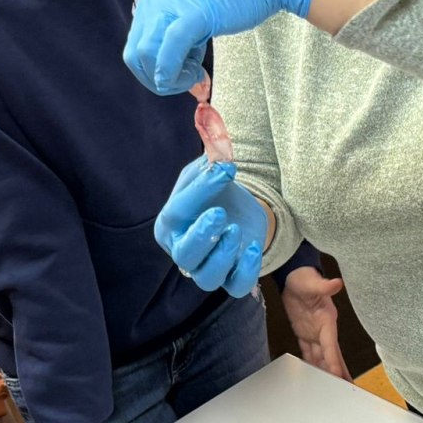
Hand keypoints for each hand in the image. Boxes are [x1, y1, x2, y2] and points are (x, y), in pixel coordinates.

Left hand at [125, 0, 314, 93]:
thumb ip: (184, 25)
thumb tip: (176, 64)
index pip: (138, 38)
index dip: (157, 65)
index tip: (185, 72)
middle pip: (134, 52)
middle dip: (158, 78)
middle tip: (188, 80)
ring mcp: (171, 1)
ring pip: (144, 55)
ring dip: (168, 79)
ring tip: (196, 76)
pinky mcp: (194, 13)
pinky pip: (168, 52)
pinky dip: (174, 74)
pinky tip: (196, 78)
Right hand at [154, 158, 267, 297]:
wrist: (235, 211)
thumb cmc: (212, 192)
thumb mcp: (208, 168)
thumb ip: (210, 156)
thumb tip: (214, 134)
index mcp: (169, 225)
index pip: (177, 213)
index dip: (200, 191)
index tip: (225, 170)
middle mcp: (183, 251)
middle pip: (185, 255)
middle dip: (202, 236)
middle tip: (219, 214)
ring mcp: (206, 269)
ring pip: (208, 279)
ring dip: (222, 256)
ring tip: (236, 230)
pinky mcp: (232, 277)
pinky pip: (237, 287)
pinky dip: (246, 272)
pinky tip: (253, 247)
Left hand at [282, 268, 349, 380]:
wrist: (293, 275)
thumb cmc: (304, 277)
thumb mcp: (312, 282)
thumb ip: (324, 285)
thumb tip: (337, 282)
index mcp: (327, 321)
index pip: (331, 345)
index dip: (333, 360)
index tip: (337, 374)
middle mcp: (323, 329)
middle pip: (332, 355)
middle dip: (339, 371)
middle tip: (347, 388)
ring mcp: (314, 332)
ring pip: (321, 356)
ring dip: (326, 371)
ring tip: (332, 387)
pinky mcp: (304, 332)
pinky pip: (308, 351)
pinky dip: (311, 362)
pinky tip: (313, 373)